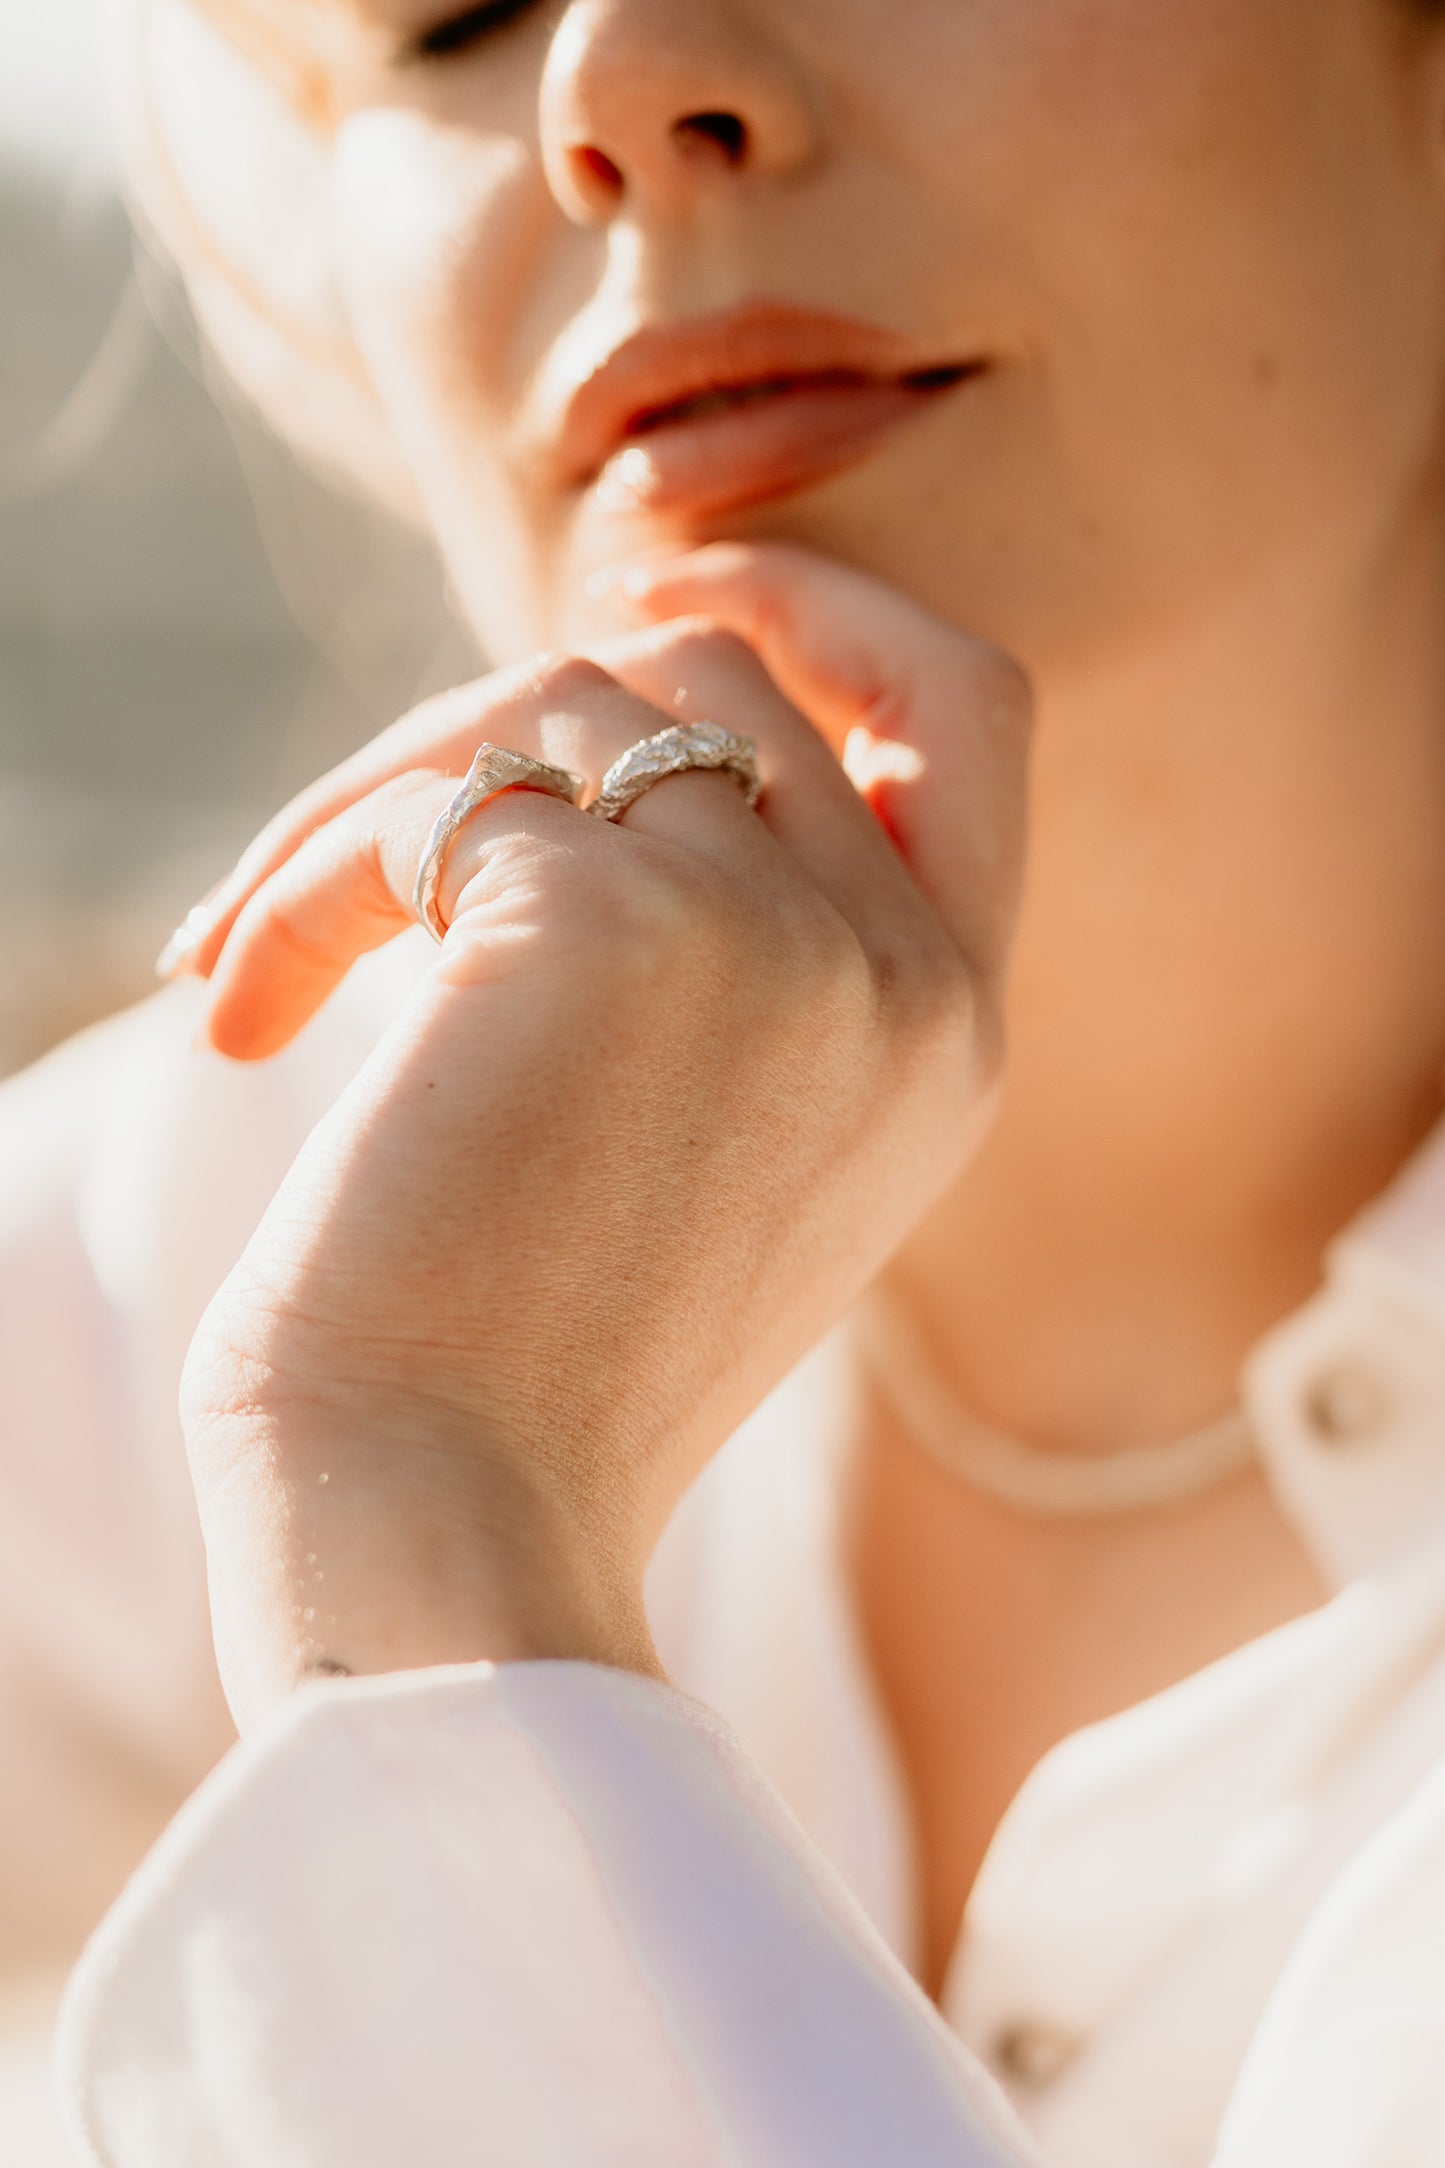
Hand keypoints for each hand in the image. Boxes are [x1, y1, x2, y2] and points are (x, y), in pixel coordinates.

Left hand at [177, 545, 1030, 1731]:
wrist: (455, 1527)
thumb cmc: (548, 1368)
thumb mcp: (722, 1147)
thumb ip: (739, 949)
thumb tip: (592, 737)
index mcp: (954, 1028)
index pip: (965, 711)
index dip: (832, 612)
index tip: (674, 593)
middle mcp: (903, 969)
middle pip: (712, 672)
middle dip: (511, 720)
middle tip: (368, 847)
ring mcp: (779, 937)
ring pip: (556, 700)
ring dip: (380, 795)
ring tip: (268, 952)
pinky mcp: (610, 923)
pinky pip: (423, 804)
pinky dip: (305, 884)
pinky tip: (245, 1006)